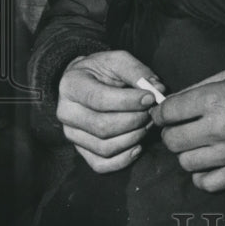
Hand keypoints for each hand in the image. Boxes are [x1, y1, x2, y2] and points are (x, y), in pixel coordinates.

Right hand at [57, 50, 162, 172]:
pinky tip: (138, 146)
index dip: (129, 102)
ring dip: (133, 138)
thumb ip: (137, 72)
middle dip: (135, 121)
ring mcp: (71, 134)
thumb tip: (158, 90)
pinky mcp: (80, 150)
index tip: (151, 98)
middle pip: (103, 127)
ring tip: (147, 124)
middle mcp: (66, 112)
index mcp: (71, 85)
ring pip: (104, 147)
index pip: (100, 100)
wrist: (85, 82)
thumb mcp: (118, 60)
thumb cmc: (103, 70)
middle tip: (152, 112)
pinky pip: (101, 165)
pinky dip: (123, 160)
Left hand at [152, 68, 224, 191]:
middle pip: (172, 141)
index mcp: (214, 99)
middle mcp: (218, 127)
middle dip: (171, 134)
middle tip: (179, 130)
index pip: (169, 113)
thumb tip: (171, 104)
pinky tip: (207, 164)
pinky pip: (207, 183)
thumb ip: (198, 88)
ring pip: (186, 163)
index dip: (161, 114)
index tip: (163, 115)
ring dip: (187, 154)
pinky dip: (202, 176)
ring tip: (198, 146)